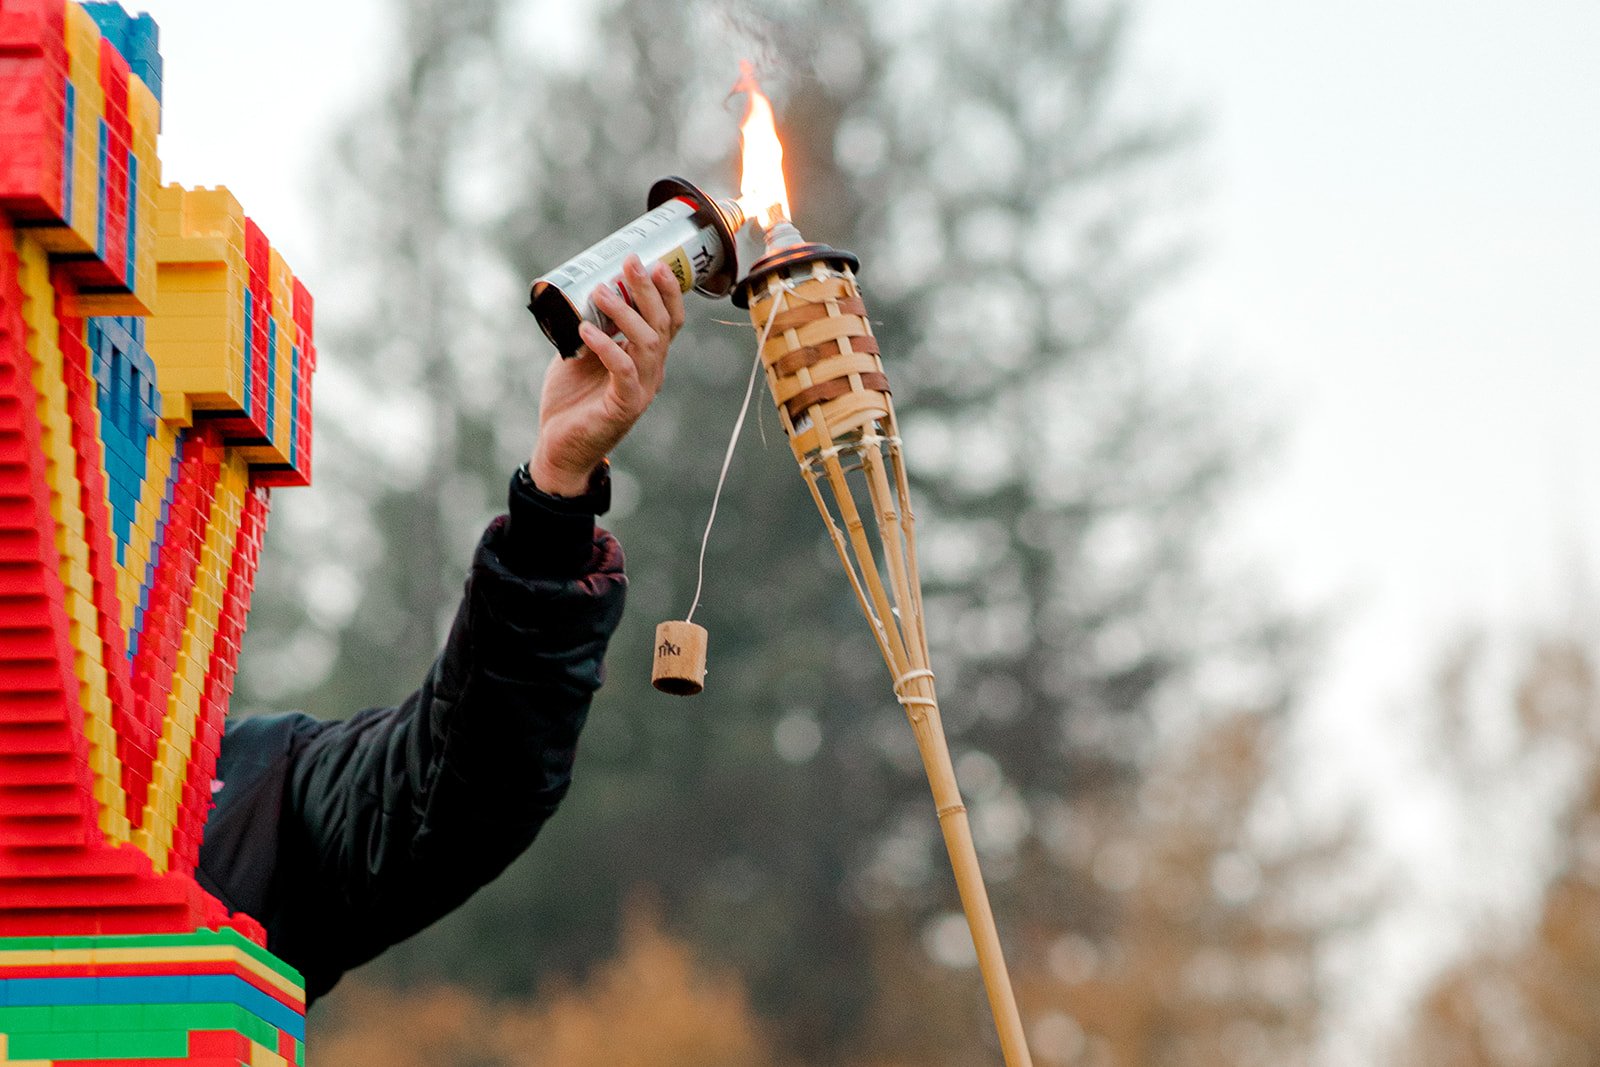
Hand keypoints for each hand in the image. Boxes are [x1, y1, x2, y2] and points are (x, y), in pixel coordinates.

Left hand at [530, 254, 686, 495]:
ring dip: (625, 313)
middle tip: (629, 263)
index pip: (669, 320)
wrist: (561, 450)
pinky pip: (623, 370)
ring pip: (648, 343)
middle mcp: (651, 372)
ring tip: (601, 292)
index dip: (667, 291)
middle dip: (648, 290)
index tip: (652, 261)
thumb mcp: (580, 354)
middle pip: (663, 324)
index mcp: (646, 359)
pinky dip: (606, 346)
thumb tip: (579, 291)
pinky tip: (586, 329)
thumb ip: (588, 328)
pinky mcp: (623, 406)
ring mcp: (640, 390)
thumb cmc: (571, 403)